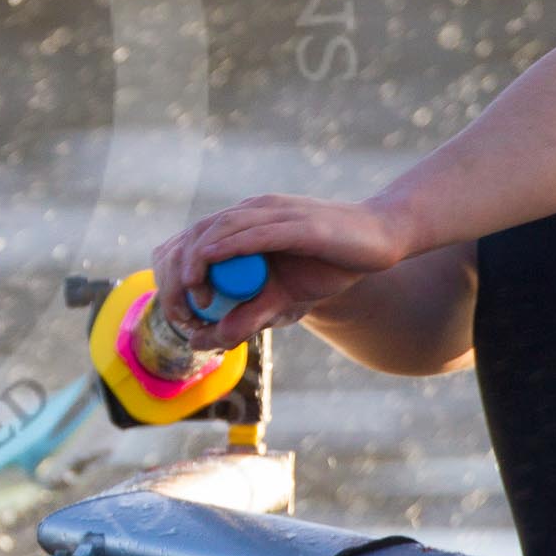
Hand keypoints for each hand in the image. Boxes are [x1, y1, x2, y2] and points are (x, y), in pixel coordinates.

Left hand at [151, 195, 412, 350]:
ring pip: (221, 229)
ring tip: (190, 292)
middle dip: (179, 270)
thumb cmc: (329, 268)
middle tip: (179, 309)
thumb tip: (203, 343)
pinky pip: (256, 231)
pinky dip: (230, 244)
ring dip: (198, 259)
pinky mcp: (297, 224)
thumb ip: (246, 318)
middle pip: (198, 232)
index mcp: (245, 223)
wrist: (381, 241)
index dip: (174, 270)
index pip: (193, 238)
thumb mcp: (282, 301)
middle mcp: (253, 212)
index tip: (176, 309)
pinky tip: (211, 260)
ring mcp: (275, 214)